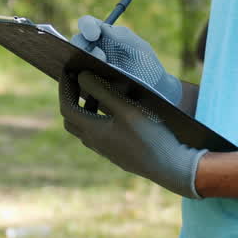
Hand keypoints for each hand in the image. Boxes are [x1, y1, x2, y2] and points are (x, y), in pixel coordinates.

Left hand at [60, 71, 206, 198]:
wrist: (172, 168)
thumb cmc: (151, 136)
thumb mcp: (127, 108)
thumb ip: (102, 91)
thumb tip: (81, 76)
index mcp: (93, 131)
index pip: (66, 107)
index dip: (64, 87)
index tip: (68, 70)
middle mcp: (96, 143)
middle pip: (72, 119)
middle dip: (72, 97)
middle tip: (81, 80)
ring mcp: (107, 151)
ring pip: (86, 127)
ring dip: (87, 108)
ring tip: (100, 91)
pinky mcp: (118, 154)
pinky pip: (99, 133)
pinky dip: (99, 117)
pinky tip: (117, 109)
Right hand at [71, 15, 181, 104]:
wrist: (152, 93)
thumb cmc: (147, 66)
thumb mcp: (139, 48)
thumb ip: (122, 36)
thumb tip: (102, 28)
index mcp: (103, 35)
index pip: (87, 24)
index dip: (87, 27)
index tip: (94, 35)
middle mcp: (92, 49)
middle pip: (77, 42)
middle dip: (84, 47)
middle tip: (101, 57)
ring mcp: (87, 67)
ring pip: (74, 61)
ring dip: (84, 65)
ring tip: (103, 73)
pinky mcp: (86, 85)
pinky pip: (77, 81)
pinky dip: (81, 81)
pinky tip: (95, 85)